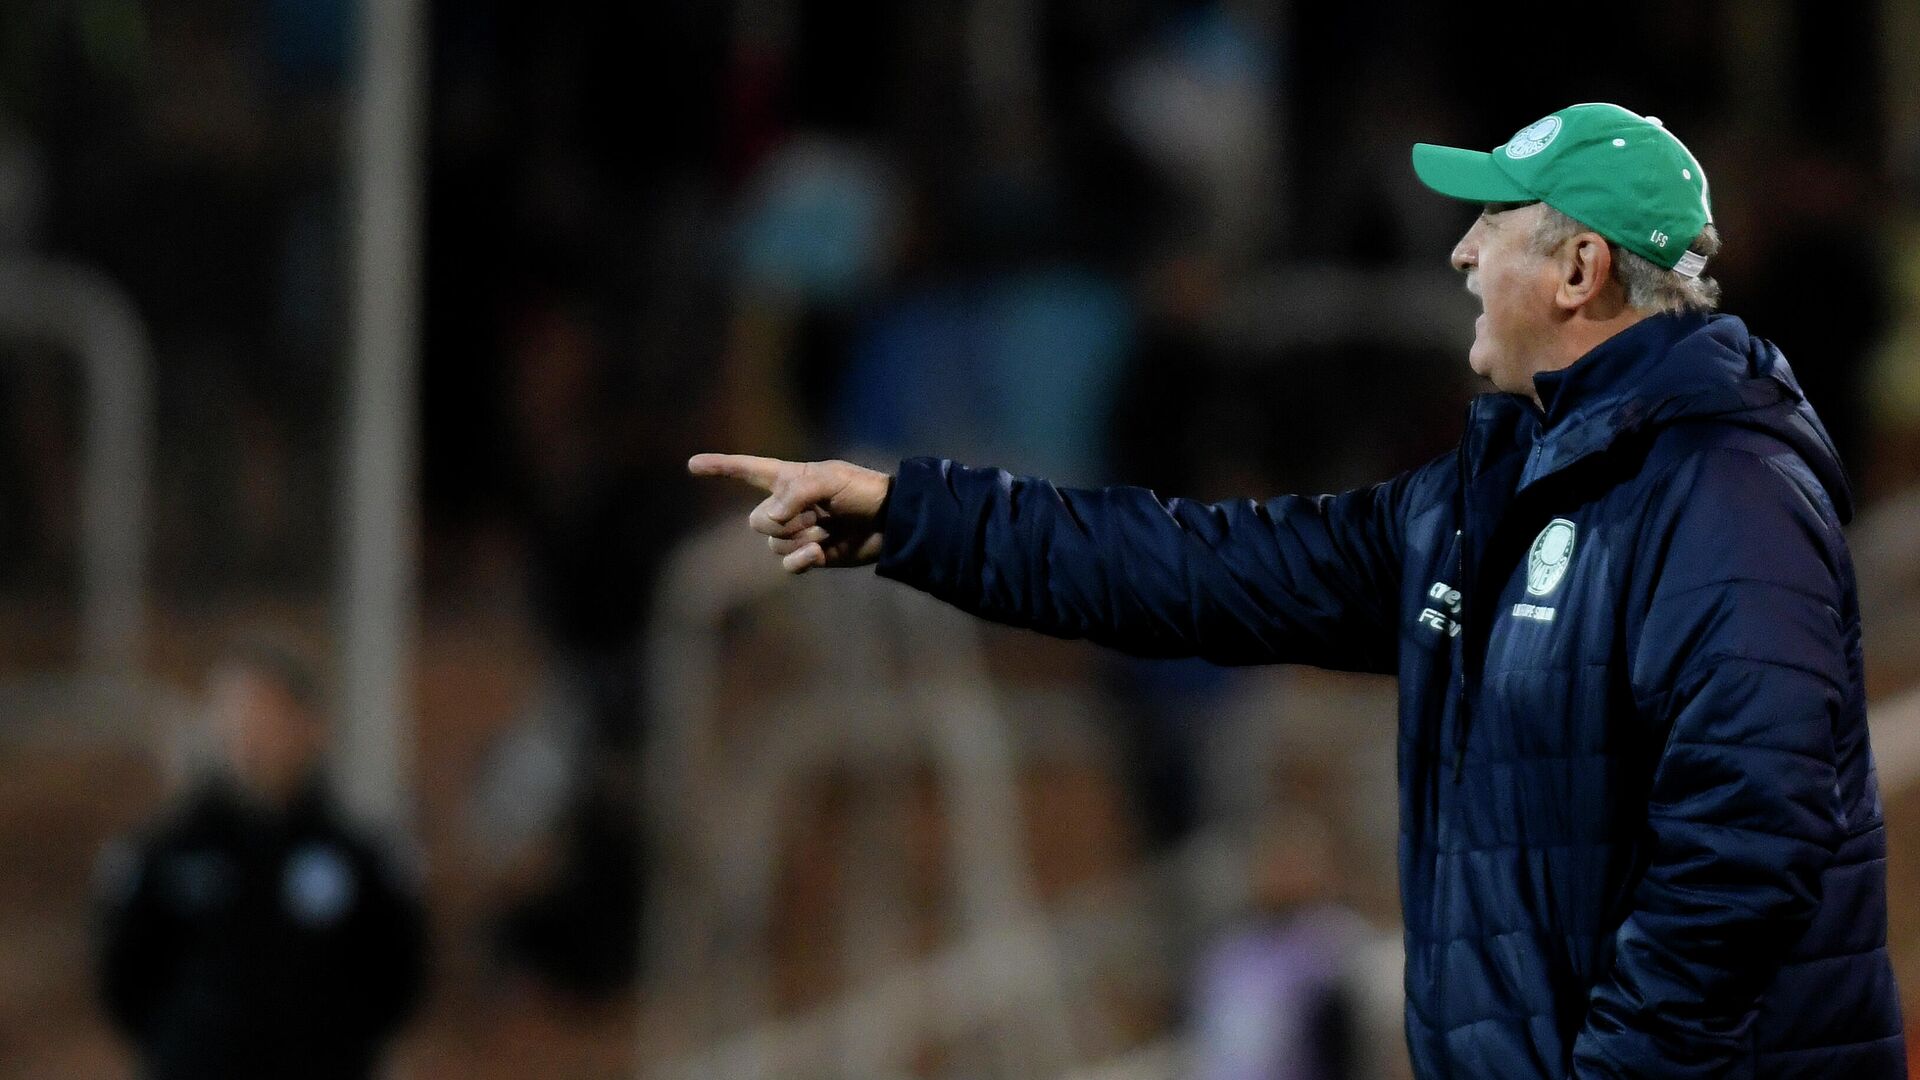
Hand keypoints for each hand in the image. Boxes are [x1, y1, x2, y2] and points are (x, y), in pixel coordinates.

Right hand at [687, 453, 891, 573]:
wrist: (891, 521)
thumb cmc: (862, 491)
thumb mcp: (830, 479)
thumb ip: (795, 493)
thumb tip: (769, 520)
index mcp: (788, 478)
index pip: (746, 470)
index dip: (719, 468)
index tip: (692, 464)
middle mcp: (787, 505)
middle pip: (757, 521)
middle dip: (782, 521)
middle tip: (817, 514)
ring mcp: (797, 532)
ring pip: (772, 544)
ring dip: (799, 538)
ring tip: (827, 529)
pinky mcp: (810, 556)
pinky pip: (787, 564)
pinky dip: (800, 560)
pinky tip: (819, 553)